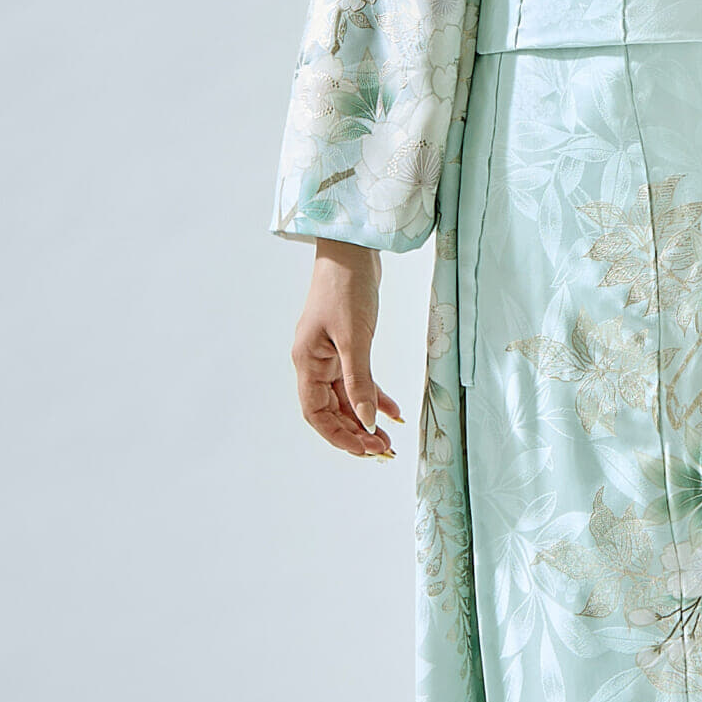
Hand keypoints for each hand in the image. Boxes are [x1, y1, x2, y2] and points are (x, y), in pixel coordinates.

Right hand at [291, 241, 402, 457]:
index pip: (316, 413)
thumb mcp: (355, 338)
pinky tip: (393, 410)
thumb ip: (360, 381)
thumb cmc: (346, 288)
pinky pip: (358, 379)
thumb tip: (366, 421)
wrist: (353, 250)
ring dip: (365, 418)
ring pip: (346, 397)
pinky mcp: (346, 344)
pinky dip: (374, 395)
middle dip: (355, 432)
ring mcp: (330, 354)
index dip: (338, 436)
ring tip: (389, 437)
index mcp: (307, 362)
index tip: (365, 450)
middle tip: (383, 450)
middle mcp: (314, 362)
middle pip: (331, 410)